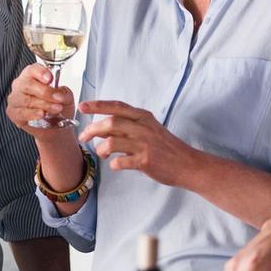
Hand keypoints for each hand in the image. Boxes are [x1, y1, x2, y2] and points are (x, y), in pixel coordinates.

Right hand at [6, 64, 74, 134]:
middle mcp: (21, 85)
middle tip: (58, 99)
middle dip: (46, 92)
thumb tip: (60, 93)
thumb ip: (64, 93)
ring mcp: (15, 99)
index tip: (49, 78)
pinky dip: (33, 114)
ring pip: (26, 100)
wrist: (55, 126)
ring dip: (43, 105)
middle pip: (28, 84)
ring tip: (56, 109)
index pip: (32, 69)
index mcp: (33, 76)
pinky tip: (41, 114)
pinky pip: (21, 112)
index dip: (40, 73)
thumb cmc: (57, 106)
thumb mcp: (66, 97)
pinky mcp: (13, 113)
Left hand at [77, 100, 195, 186]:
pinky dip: (114, 164)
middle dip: (92, 129)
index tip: (83, 106)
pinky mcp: (146, 161)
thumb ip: (128, 127)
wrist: (188, 164)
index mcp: (144, 117)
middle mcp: (143, 128)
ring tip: (102, 154)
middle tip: (84, 137)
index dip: (98, 105)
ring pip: (112, 142)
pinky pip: (120, 161)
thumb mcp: (149, 130)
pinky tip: (116, 165)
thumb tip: (102, 128)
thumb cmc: (166, 148)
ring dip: (101, 149)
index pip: (117, 106)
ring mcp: (145, 144)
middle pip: (111, 122)